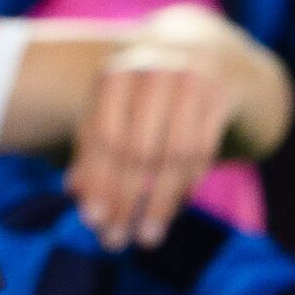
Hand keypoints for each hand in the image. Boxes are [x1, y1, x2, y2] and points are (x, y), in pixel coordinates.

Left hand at [66, 8, 279, 248]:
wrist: (201, 54)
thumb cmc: (143, 96)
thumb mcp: (113, 112)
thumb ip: (92, 149)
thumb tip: (75, 191)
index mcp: (115, 75)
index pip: (105, 137)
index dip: (98, 182)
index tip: (93, 221)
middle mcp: (153, 71)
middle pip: (138, 150)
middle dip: (125, 201)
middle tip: (116, 240)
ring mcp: (191, 80)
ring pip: (175, 156)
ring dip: (159, 204)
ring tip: (147, 237)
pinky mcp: (219, 95)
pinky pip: (203, 152)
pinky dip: (187, 185)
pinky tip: (174, 209)